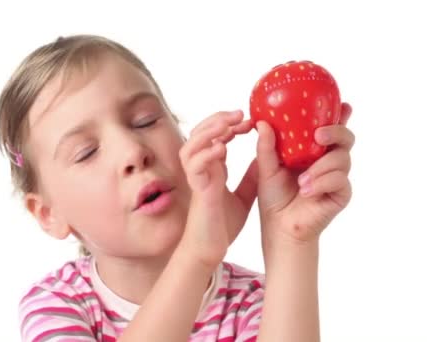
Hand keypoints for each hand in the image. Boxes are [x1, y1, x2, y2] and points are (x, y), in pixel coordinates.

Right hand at [178, 110, 257, 266]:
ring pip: (191, 145)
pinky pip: (194, 166)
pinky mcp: (196, 190)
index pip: (215, 136)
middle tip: (239, 113)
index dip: (230, 124)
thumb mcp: (244, 195)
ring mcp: (196, 178)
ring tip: (227, 124)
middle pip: (200, 134)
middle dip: (218, 120)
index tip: (249, 120)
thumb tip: (266, 159)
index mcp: (212, 167)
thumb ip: (251, 177)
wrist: (211, 248)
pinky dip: (205, 154)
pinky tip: (220, 147)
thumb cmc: (223, 224)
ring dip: (208, 132)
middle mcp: (201, 169)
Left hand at [256, 103, 354, 248]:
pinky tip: (306, 191)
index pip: (329, 128)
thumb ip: (266, 146)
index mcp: (312, 150)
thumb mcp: (266, 168)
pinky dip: (322, 183)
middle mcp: (328, 160)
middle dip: (336, 132)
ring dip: (321, 167)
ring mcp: (337, 177)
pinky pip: (340, 181)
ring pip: (343, 159)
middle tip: (319, 136)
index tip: (342, 105)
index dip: (339, 115)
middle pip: (345, 138)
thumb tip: (261, 122)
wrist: (278, 227)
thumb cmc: (274, 196)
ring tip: (301, 181)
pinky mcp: (341, 194)